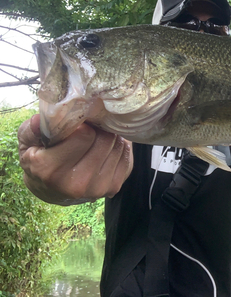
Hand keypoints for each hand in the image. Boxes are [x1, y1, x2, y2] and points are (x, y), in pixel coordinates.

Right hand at [18, 114, 133, 205]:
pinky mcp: (113, 188)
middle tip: (92, 128)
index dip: (83, 124)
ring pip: (118, 146)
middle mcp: (75, 183)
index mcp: (49, 169)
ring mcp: (97, 188)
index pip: (85, 134)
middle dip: (99, 129)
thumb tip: (44, 117)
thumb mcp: (28, 141)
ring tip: (97, 138)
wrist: (52, 189)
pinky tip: (106, 148)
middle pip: (105, 139)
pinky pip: (126, 156)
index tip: (79, 124)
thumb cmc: (41, 158)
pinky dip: (119, 147)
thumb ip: (34, 128)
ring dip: (110, 137)